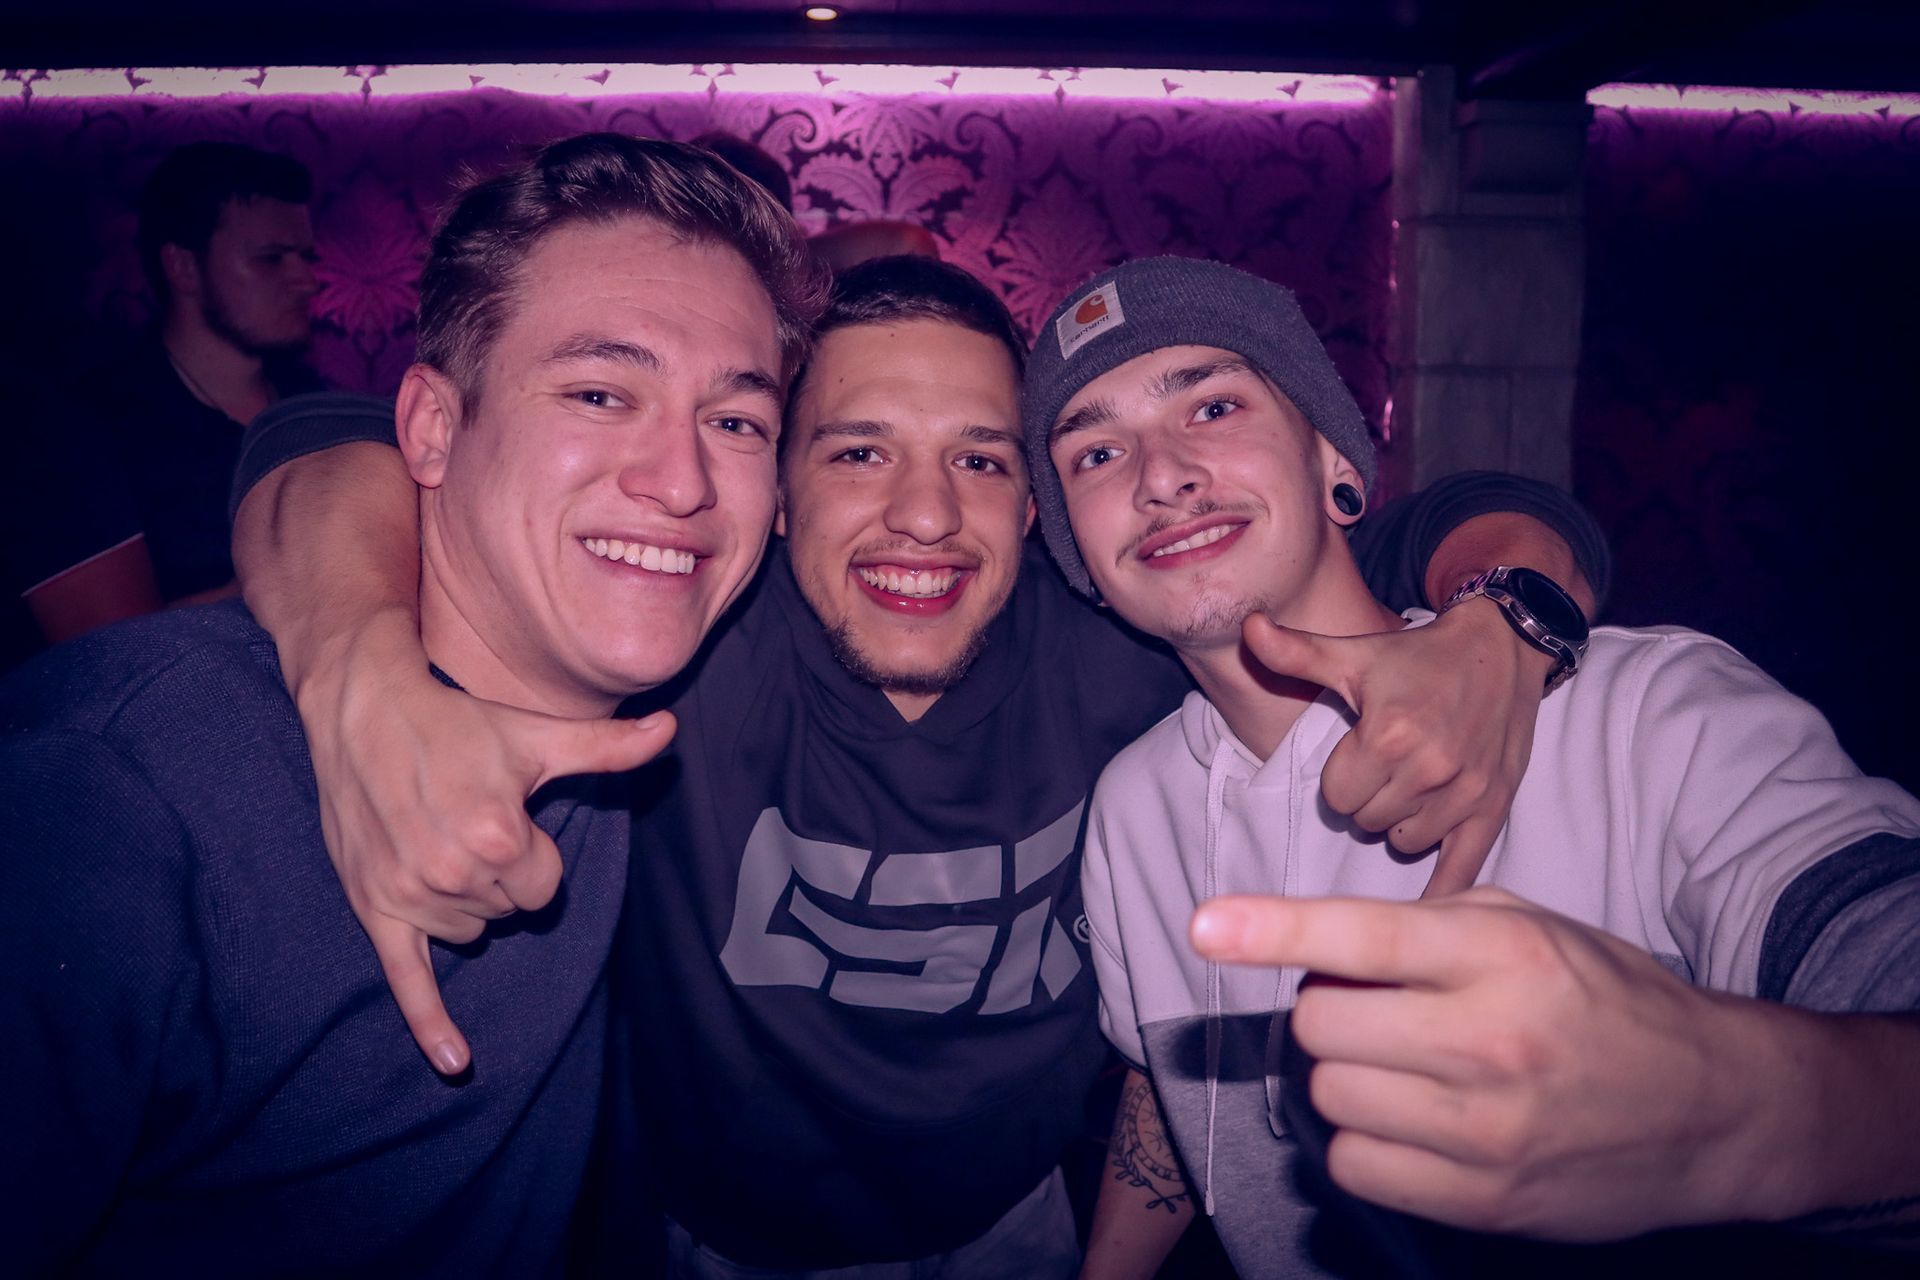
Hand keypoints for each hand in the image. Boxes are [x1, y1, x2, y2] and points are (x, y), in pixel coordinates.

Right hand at [296, 633, 674, 1075]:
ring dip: (468, 900)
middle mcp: (454, 872)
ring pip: (472, 932)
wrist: (363, 709)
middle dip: (501, 874)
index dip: (533, 854)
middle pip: (510, 910)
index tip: (505, 813)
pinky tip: (457, 1063)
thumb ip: (608, 748)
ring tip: (441, 838)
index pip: (546, 888)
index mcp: (500, 838)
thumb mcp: (538, 736)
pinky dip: (432, 1026)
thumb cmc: (457, 722)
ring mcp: (410, 895)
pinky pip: (408, 982)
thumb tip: (671, 731)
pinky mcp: (376, 908)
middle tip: (470, 818)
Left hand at [1189, 890, 1780, 1240]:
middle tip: (1380, 1010)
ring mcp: (1487, 1130)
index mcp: (1502, 954)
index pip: (1362, 936)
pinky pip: (1354, 1166)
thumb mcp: (1530, 926)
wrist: (1714, 1109)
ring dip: (1349, 1075)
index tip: (1205, 926)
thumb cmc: (1605, 999)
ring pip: (1330, 1094)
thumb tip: (1312, 945)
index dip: (1272, 929)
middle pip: (1319, 1023)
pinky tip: (1415, 1122)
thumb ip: (1422, 924)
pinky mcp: (1483, 1201)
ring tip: (1408, 1066)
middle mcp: (1490, 1039)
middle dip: (1331, 1010)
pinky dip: (1365, 1143)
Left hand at [1240, 600, 1551, 894]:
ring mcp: (1464, 792)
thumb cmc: (1418, 656)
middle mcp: (1427, 768)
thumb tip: (1247, 626)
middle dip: (1369, 800)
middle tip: (1386, 769)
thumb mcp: (1353, 654)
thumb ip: (1294, 652)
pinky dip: (1444, 888)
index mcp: (1386, 735)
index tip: (1357, 757)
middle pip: (1367, 822)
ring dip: (1401, 825)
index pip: (1336, 797)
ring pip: (1405, 843)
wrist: (1501, 647)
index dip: (1341, 779)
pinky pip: (1462, 869)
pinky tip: (1430, 910)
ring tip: (1413, 789)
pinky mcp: (1494, 807)